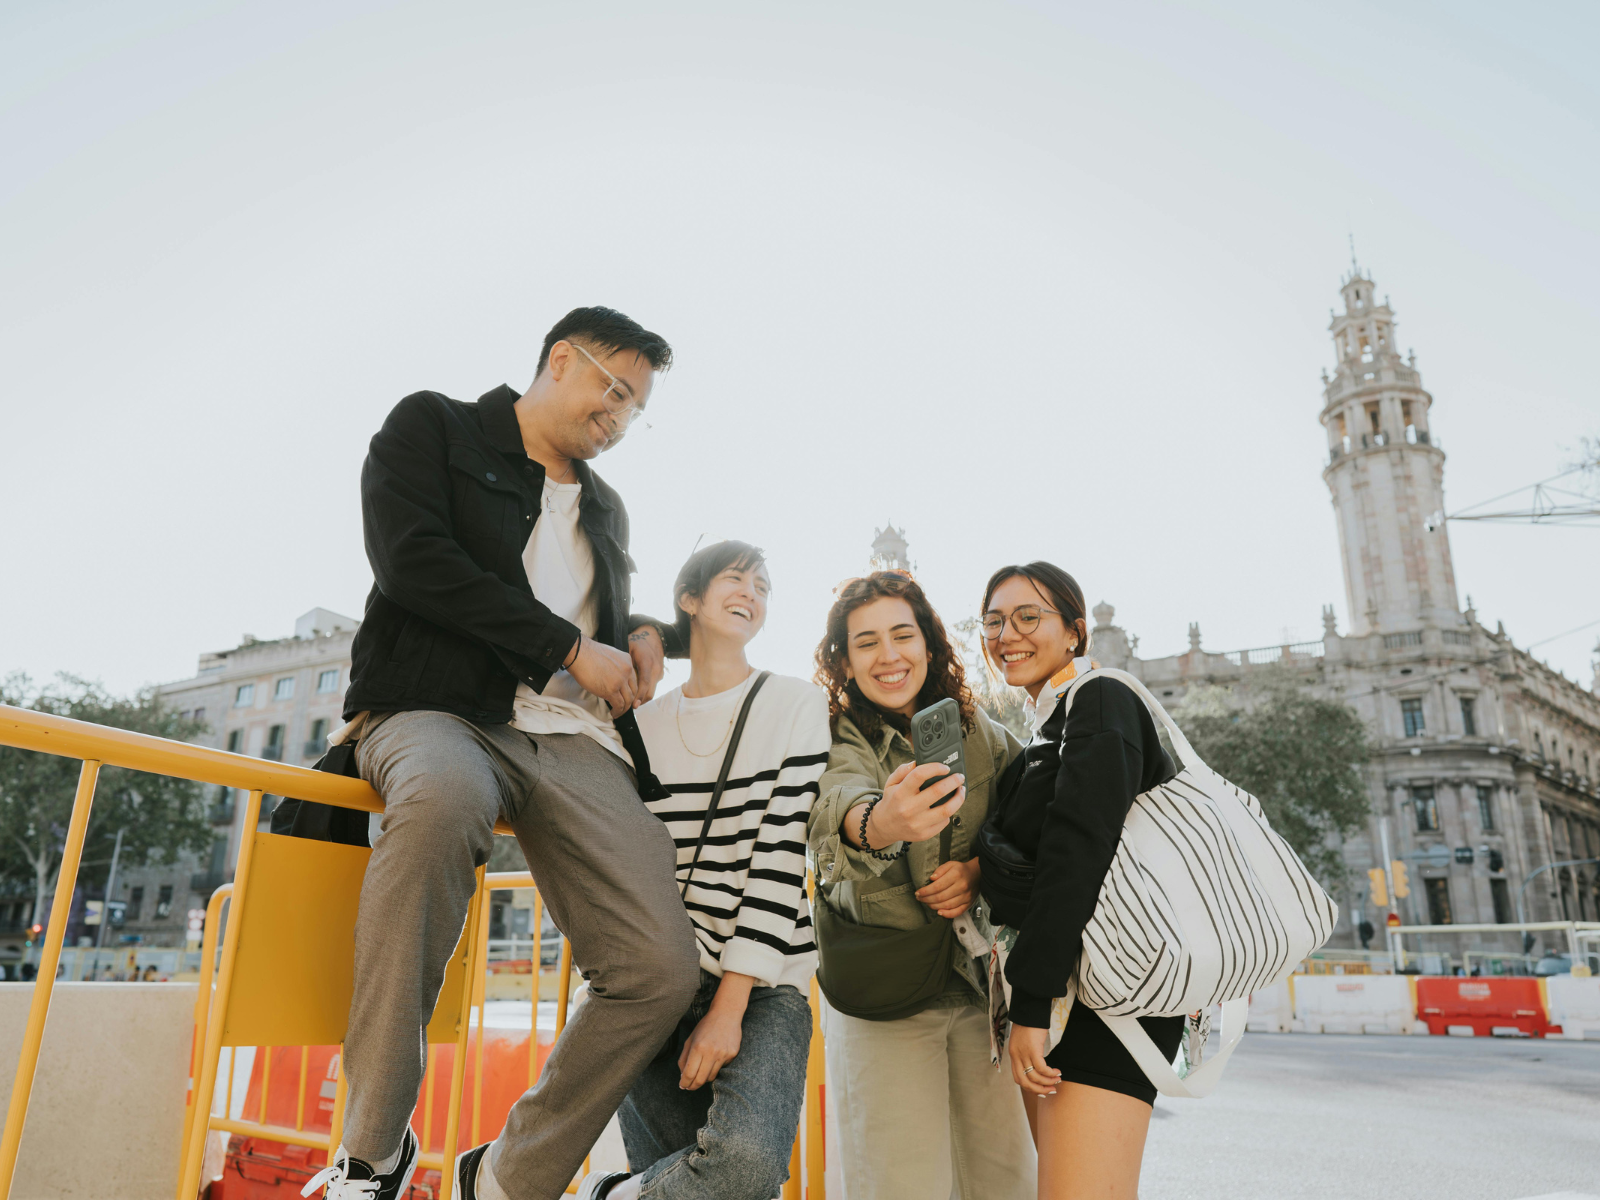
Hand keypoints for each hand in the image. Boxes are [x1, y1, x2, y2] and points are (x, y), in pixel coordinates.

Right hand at [566, 636, 637, 715]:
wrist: (579, 653)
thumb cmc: (588, 653)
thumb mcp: (610, 655)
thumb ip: (616, 665)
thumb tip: (613, 676)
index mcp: (627, 661)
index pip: (634, 679)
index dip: (630, 690)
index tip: (625, 696)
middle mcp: (627, 671)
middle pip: (633, 691)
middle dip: (629, 701)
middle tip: (623, 706)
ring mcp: (620, 681)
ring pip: (628, 700)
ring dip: (624, 709)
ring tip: (618, 712)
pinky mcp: (611, 690)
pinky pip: (619, 705)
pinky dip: (617, 711)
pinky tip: (613, 713)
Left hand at [628, 625, 664, 704]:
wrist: (653, 636)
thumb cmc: (637, 642)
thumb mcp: (628, 647)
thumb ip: (625, 662)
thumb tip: (615, 676)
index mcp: (647, 662)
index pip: (644, 683)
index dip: (639, 696)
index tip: (633, 705)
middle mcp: (656, 669)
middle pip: (650, 692)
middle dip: (639, 701)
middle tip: (626, 707)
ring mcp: (659, 673)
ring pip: (651, 692)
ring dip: (641, 698)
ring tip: (629, 703)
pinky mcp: (660, 675)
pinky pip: (652, 687)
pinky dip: (644, 692)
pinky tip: (634, 694)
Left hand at [678, 973, 752, 1089]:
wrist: (726, 1014)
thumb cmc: (706, 1026)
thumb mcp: (690, 1039)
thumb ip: (684, 1058)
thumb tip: (682, 1077)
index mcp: (698, 1047)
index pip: (689, 1073)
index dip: (684, 1082)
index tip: (682, 1085)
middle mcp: (711, 1052)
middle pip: (700, 1079)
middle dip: (693, 1086)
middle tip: (689, 1087)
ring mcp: (723, 1054)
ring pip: (711, 1077)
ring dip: (704, 1078)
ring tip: (701, 1072)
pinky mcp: (732, 1055)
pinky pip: (721, 1068)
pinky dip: (715, 1067)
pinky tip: (715, 1057)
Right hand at [844, 760, 964, 849]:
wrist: (884, 826)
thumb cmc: (892, 801)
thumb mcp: (891, 783)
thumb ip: (903, 770)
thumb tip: (917, 762)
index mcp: (900, 793)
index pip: (919, 775)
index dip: (935, 768)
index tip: (945, 767)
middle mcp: (908, 808)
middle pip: (937, 792)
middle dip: (953, 781)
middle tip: (959, 776)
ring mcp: (917, 823)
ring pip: (946, 810)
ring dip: (959, 798)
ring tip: (961, 790)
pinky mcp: (924, 834)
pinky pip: (944, 822)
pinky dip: (949, 812)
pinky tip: (949, 805)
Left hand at [916, 857, 980, 917]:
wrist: (977, 874)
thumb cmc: (961, 869)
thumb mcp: (950, 864)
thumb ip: (940, 870)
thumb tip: (931, 878)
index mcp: (956, 875)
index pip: (937, 886)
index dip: (925, 891)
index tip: (917, 892)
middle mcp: (961, 887)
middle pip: (940, 897)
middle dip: (927, 899)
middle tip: (919, 898)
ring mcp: (966, 897)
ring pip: (947, 905)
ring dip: (934, 906)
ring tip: (926, 903)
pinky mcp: (968, 903)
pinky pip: (957, 912)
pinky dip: (947, 914)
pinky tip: (939, 912)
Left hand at [1008, 1022, 1060, 1095]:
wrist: (1029, 1010)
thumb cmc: (1029, 1024)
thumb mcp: (1023, 1041)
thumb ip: (1026, 1053)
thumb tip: (1036, 1066)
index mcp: (1013, 1055)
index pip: (1018, 1078)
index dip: (1030, 1088)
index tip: (1042, 1089)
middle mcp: (1016, 1056)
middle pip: (1025, 1082)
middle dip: (1039, 1090)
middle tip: (1051, 1090)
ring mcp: (1023, 1053)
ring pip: (1034, 1077)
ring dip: (1047, 1082)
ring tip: (1057, 1080)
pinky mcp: (1032, 1049)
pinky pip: (1041, 1068)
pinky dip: (1050, 1073)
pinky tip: (1057, 1071)